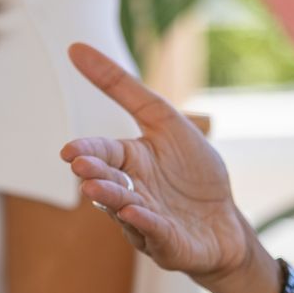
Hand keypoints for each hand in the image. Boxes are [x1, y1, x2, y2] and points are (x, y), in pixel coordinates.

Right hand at [60, 44, 261, 291]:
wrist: (225, 223)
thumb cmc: (194, 173)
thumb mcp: (165, 121)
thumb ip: (124, 89)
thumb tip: (76, 48)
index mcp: (131, 162)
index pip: (103, 152)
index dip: (86, 150)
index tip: (69, 149)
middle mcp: (131, 192)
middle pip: (107, 180)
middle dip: (94, 174)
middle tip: (79, 165)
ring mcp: (146, 221)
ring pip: (123, 208)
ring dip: (110, 198)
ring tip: (95, 188)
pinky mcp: (168, 244)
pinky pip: (155, 232)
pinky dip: (144, 222)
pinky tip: (134, 210)